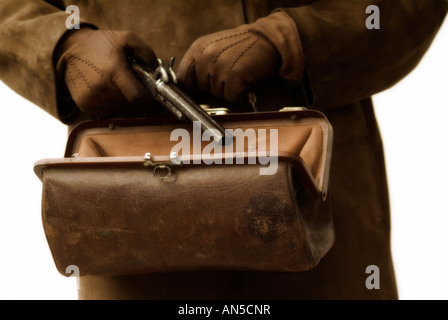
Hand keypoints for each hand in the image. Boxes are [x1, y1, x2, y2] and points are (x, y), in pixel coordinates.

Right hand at [55, 28, 157, 118]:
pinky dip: (111, 105)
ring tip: (114, 83)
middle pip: (130, 103)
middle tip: (127, 81)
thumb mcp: (125, 39)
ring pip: (120, 109)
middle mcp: (102, 88)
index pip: (137, 97)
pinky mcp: (85, 107)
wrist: (68, 50)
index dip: (148, 101)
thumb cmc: (101, 45)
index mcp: (114, 72)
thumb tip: (156, 70)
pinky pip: (108, 113)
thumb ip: (146, 52)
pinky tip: (105, 91)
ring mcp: (92, 99)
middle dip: (133, 94)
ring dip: (122, 100)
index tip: (152, 101)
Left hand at [176, 11, 303, 103]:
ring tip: (238, 75)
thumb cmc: (241, 45)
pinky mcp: (234, 77)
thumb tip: (189, 89)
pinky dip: (239, 95)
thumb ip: (199, 63)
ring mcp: (219, 67)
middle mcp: (205, 57)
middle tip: (228, 76)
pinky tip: (245, 83)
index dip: (190, 89)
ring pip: (217, 95)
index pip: (183, 78)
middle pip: (201, 89)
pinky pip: (231, 98)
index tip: (198, 93)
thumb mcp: (214, 47)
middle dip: (214, 88)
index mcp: (197, 49)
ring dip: (228, 91)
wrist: (267, 39)